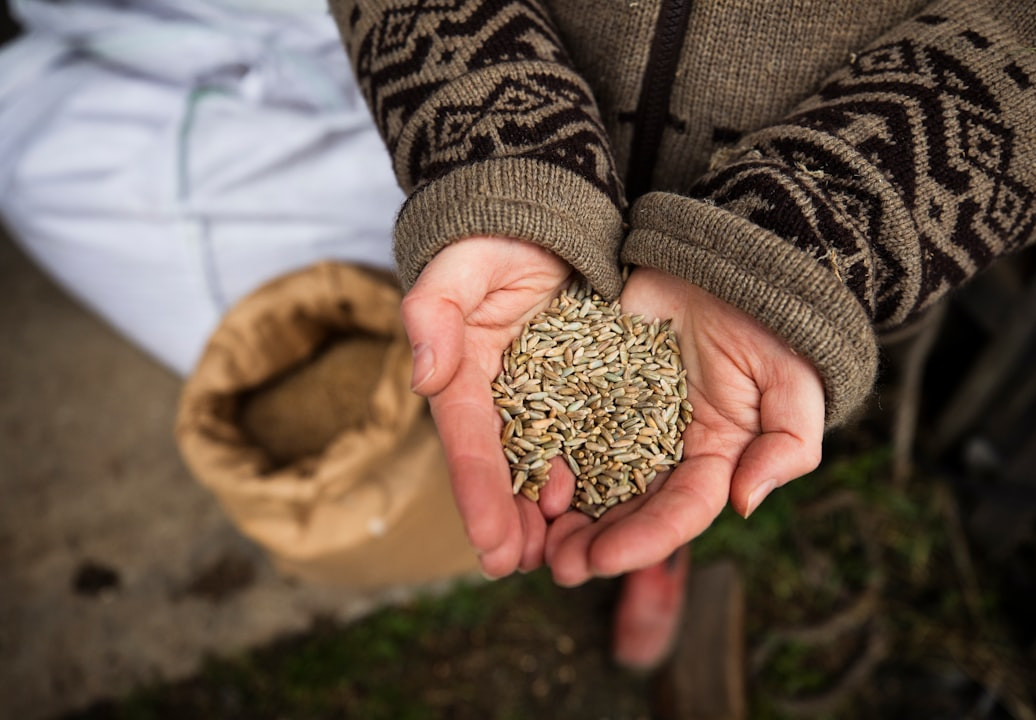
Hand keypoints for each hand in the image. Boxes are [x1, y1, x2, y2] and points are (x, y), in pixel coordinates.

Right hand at [402, 236, 576, 577]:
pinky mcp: (576, 390)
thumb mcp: (458, 267)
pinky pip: (582, 439)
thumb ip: (433, 314)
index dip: (478, 493)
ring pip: (540, 465)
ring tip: (560, 557)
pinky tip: (596, 511)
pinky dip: (586, 479)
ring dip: (545, 515)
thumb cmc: (490, 240)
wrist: (536, 221)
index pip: (469, 441)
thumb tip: (423, 376)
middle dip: (508, 521)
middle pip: (501, 468)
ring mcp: (538, 396)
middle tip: (520, 566)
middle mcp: (498, 395)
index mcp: (464, 373)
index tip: (490, 545)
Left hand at [544, 267, 825, 584]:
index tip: (603, 559)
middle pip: (626, 507)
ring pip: (587, 475)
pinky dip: (540, 451)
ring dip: (560, 512)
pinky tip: (515, 474)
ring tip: (529, 536)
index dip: (643, 540)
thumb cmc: (771, 324)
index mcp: (713, 459)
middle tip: (555, 565)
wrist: (724, 260)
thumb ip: (786, 445)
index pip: (679, 511)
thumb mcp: (794, 383)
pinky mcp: (590, 386)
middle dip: (593, 541)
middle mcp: (664, 449)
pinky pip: (561, 422)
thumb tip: (747, 502)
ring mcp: (623, 418)